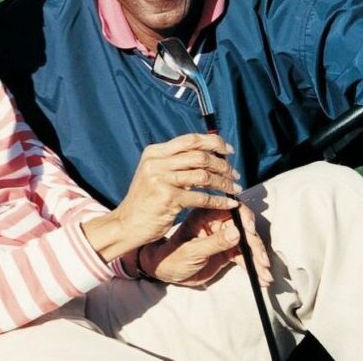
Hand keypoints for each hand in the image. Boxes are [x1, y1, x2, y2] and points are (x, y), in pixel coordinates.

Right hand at [113, 134, 242, 246]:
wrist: (128, 223)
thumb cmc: (147, 200)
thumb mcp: (155, 174)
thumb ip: (175, 163)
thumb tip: (206, 155)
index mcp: (154, 152)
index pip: (190, 140)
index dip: (213, 142)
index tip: (229, 151)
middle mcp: (156, 162)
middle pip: (199, 156)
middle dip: (222, 165)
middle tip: (234, 174)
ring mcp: (161, 179)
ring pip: (204, 176)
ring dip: (224, 183)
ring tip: (235, 189)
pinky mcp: (168, 198)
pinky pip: (202, 197)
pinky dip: (219, 201)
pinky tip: (229, 204)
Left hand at [143, 204, 272, 287]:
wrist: (167, 271)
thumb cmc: (173, 257)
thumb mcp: (192, 251)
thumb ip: (214, 242)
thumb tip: (237, 232)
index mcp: (205, 214)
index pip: (231, 208)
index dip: (245, 219)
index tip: (251, 233)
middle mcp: (217, 222)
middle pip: (244, 228)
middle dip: (255, 245)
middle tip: (262, 262)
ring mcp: (224, 236)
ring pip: (248, 244)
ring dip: (258, 259)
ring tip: (265, 276)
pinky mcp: (228, 250)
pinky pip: (245, 256)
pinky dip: (254, 267)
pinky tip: (262, 279)